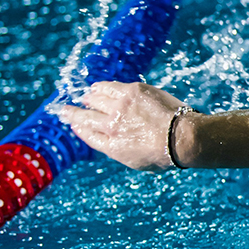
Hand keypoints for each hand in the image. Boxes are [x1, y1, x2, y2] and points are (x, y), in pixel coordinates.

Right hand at [53, 81, 191, 170]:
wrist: (183, 136)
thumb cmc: (166, 153)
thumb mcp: (136, 161)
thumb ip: (117, 149)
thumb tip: (105, 140)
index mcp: (111, 146)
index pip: (88, 135)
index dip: (79, 127)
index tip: (73, 123)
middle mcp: (111, 126)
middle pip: (85, 117)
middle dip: (72, 113)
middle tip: (65, 110)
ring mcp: (119, 107)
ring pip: (94, 99)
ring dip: (88, 98)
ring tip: (86, 97)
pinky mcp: (131, 91)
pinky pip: (108, 87)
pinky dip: (100, 88)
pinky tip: (97, 87)